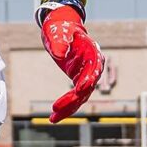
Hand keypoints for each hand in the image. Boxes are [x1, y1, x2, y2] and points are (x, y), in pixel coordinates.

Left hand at [41, 5, 104, 122]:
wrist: (61, 27)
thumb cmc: (60, 28)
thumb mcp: (58, 32)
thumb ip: (59, 42)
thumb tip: (60, 54)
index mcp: (92, 52)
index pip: (93, 68)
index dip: (88, 79)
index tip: (80, 89)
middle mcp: (93, 66)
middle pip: (86, 87)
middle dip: (72, 99)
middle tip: (56, 108)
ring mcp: (87, 74)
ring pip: (81, 97)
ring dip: (68, 108)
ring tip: (53, 119)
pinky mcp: (79, 80)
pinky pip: (75, 97)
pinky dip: (66, 107)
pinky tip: (54, 117)